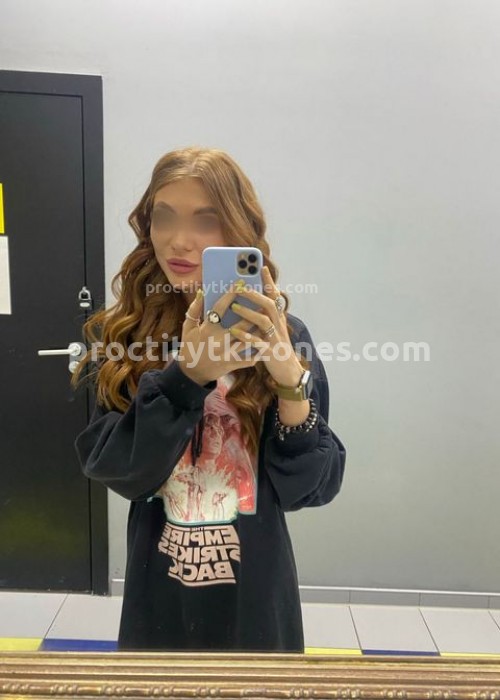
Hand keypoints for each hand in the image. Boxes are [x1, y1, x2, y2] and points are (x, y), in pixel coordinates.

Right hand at [176, 283, 268, 385]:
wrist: (191, 374)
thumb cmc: (189, 348)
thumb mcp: (188, 328)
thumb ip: (194, 310)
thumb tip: (201, 292)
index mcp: (207, 329)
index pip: (220, 308)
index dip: (230, 295)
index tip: (240, 284)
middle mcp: (218, 341)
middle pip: (241, 324)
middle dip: (253, 312)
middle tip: (263, 300)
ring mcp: (226, 354)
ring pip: (248, 340)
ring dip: (259, 330)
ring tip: (268, 320)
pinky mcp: (232, 364)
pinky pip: (249, 358)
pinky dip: (258, 351)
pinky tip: (265, 342)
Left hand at [228, 266, 303, 387]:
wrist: (287, 370)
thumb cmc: (275, 347)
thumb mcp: (273, 329)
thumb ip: (264, 315)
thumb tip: (251, 301)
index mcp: (278, 318)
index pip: (275, 296)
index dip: (269, 281)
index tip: (261, 267)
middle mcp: (278, 325)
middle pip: (269, 304)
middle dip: (254, 294)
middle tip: (239, 287)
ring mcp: (275, 338)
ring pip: (264, 321)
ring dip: (248, 313)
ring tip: (234, 307)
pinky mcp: (270, 352)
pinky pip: (258, 342)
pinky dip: (246, 336)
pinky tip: (234, 332)